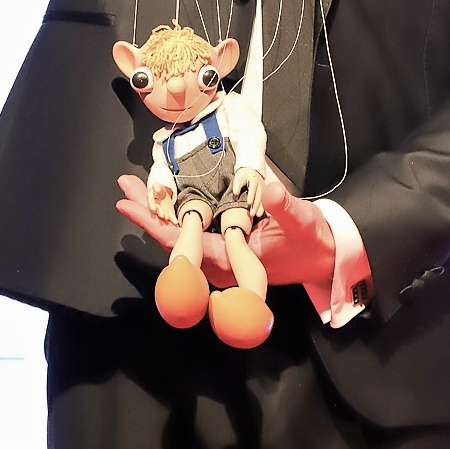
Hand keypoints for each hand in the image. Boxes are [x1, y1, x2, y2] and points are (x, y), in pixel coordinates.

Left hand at [117, 176, 335, 289]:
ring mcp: (221, 255)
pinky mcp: (226, 246)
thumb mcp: (300, 220)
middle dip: (148, 212)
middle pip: (173, 239)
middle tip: (125, 186)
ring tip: (138, 187)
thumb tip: (265, 187)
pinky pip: (193, 232)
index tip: (130, 205)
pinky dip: (177, 213)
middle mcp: (220, 262)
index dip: (154, 223)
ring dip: (159, 211)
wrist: (324, 255)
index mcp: (231, 260)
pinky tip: (167, 196)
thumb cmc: (311, 241)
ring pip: (180, 236)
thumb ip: (282, 205)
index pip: (183, 244)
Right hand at [148, 182, 177, 223]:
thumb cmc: (159, 189)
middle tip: (163, 215)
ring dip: (166, 217)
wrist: (163, 192)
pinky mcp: (169, 213)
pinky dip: (173, 220)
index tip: (154, 209)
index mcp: (152, 199)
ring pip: (164, 214)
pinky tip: (176, 222)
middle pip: (158, 210)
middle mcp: (156, 206)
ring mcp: (163, 210)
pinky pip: (171, 216)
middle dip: (160, 213)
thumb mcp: (157, 186)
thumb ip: (156, 187)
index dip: (152, 206)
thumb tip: (156, 189)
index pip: (151, 202)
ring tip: (168, 218)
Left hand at [232, 167, 264, 218]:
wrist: (251, 170)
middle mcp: (260, 185)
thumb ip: (237, 184)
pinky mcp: (264, 192)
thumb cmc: (244, 174)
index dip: (251, 196)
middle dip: (256, 205)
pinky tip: (262, 213)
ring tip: (258, 215)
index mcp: (253, 180)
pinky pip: (265, 200)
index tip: (249, 203)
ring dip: (260, 208)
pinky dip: (264, 207)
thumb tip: (235, 193)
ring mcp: (263, 189)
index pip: (252, 188)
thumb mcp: (238, 176)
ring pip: (263, 199)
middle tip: (252, 213)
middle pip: (259, 196)